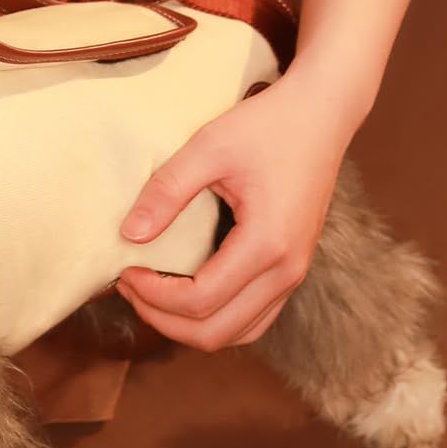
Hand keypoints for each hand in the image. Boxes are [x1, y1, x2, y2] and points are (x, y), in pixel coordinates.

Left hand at [113, 65, 359, 350]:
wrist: (321, 114)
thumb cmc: (268, 125)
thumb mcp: (209, 147)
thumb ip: (167, 191)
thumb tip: (129, 234)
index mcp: (267, 244)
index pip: (200, 301)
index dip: (153, 296)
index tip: (125, 270)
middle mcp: (286, 271)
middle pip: (216, 332)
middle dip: (164, 319)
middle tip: (129, 287)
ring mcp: (295, 274)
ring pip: (238, 333)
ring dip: (189, 326)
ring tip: (151, 294)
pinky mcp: (293, 268)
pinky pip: (254, 318)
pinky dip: (216, 318)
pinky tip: (186, 294)